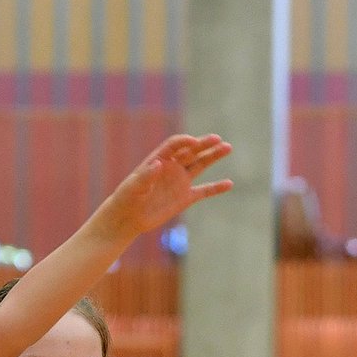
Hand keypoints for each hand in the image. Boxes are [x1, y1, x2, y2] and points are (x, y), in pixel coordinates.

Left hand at [96, 133, 233, 241]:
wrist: (129, 217)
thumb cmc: (127, 198)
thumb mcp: (134, 186)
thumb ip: (146, 175)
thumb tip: (158, 164)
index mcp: (158, 159)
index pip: (175, 145)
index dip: (184, 142)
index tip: (194, 142)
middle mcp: (172, 167)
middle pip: (191, 151)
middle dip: (204, 145)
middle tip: (218, 140)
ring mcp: (180, 181)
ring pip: (200, 165)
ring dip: (213, 157)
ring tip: (227, 148)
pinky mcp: (185, 197)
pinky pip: (204, 191)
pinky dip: (216, 188)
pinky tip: (229, 184)